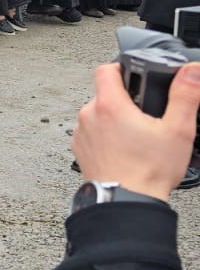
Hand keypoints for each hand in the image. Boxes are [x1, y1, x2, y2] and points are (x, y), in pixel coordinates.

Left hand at [74, 62, 199, 197]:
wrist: (126, 202)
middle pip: (104, 94)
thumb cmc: (148, 171)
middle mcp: (89, 117)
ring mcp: (82, 134)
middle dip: (124, 99)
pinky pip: (92, 133)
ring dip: (114, 118)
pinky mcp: (81, 150)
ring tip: (137, 134)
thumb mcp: (178, 130)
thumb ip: (185, 96)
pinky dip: (106, 135)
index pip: (106, 70)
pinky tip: (125, 148)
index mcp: (109, 106)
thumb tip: (192, 72)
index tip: (134, 73)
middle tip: (145, 113)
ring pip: (97, 114)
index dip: (121, 67)